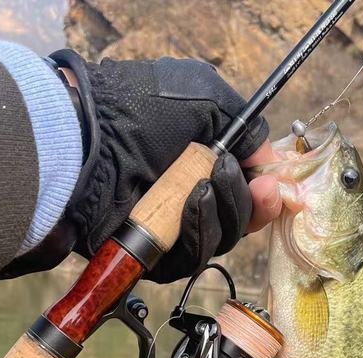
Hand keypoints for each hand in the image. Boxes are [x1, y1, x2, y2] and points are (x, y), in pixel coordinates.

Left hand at [0, 50, 281, 281]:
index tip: (276, 184)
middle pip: (241, 217)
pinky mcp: (156, 255)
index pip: (246, 186)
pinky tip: (190, 203)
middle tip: (257, 186)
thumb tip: (269, 158)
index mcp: (200, 159)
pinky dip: (198, 229)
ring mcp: (171, 226)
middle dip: (251, 202)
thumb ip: (246, 126)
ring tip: (203, 183)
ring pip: (222, 237)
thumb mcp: (204, 97)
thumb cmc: (138, 112)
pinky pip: (194, 255)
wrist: (86, 146)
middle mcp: (187, 194)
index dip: (265, 188)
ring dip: (223, 210)